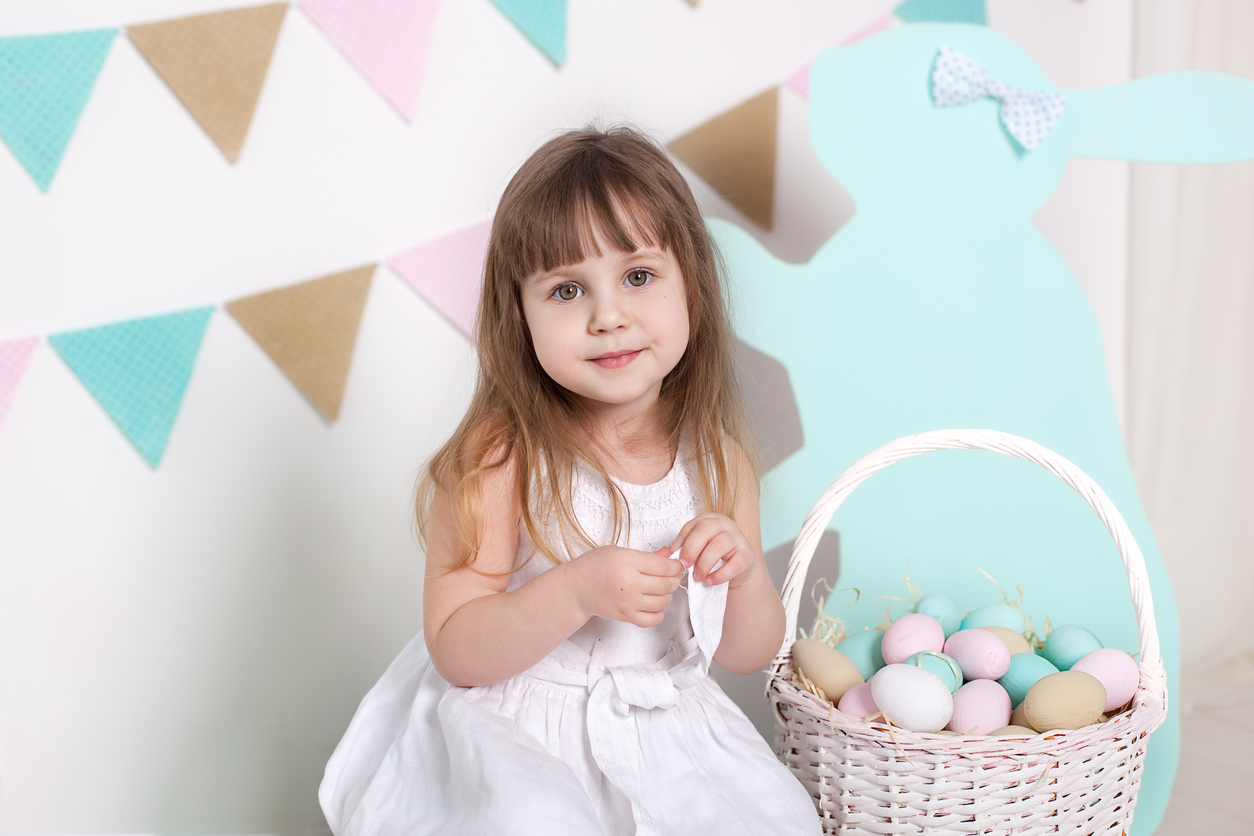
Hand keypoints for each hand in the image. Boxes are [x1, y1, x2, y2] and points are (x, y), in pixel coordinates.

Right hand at [564, 545, 682, 626]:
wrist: (576, 588)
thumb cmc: (594, 566)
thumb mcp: (619, 551)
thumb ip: (646, 555)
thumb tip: (668, 555)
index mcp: (628, 562)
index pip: (664, 566)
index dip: (675, 566)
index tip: (675, 565)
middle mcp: (629, 583)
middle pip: (666, 584)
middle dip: (674, 579)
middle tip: (672, 576)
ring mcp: (628, 602)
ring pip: (663, 601)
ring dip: (668, 595)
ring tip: (662, 589)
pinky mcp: (626, 616)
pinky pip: (653, 619)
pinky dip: (659, 613)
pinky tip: (654, 604)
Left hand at [670, 512, 758, 588]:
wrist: (739, 568)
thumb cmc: (714, 556)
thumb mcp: (699, 548)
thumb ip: (686, 548)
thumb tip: (670, 555)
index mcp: (709, 519)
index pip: (691, 526)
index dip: (681, 543)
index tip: (676, 558)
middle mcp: (724, 524)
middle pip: (705, 529)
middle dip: (691, 549)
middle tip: (685, 566)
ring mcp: (738, 538)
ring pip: (718, 546)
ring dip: (704, 564)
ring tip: (698, 577)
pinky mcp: (747, 555)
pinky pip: (733, 565)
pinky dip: (719, 575)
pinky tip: (710, 581)